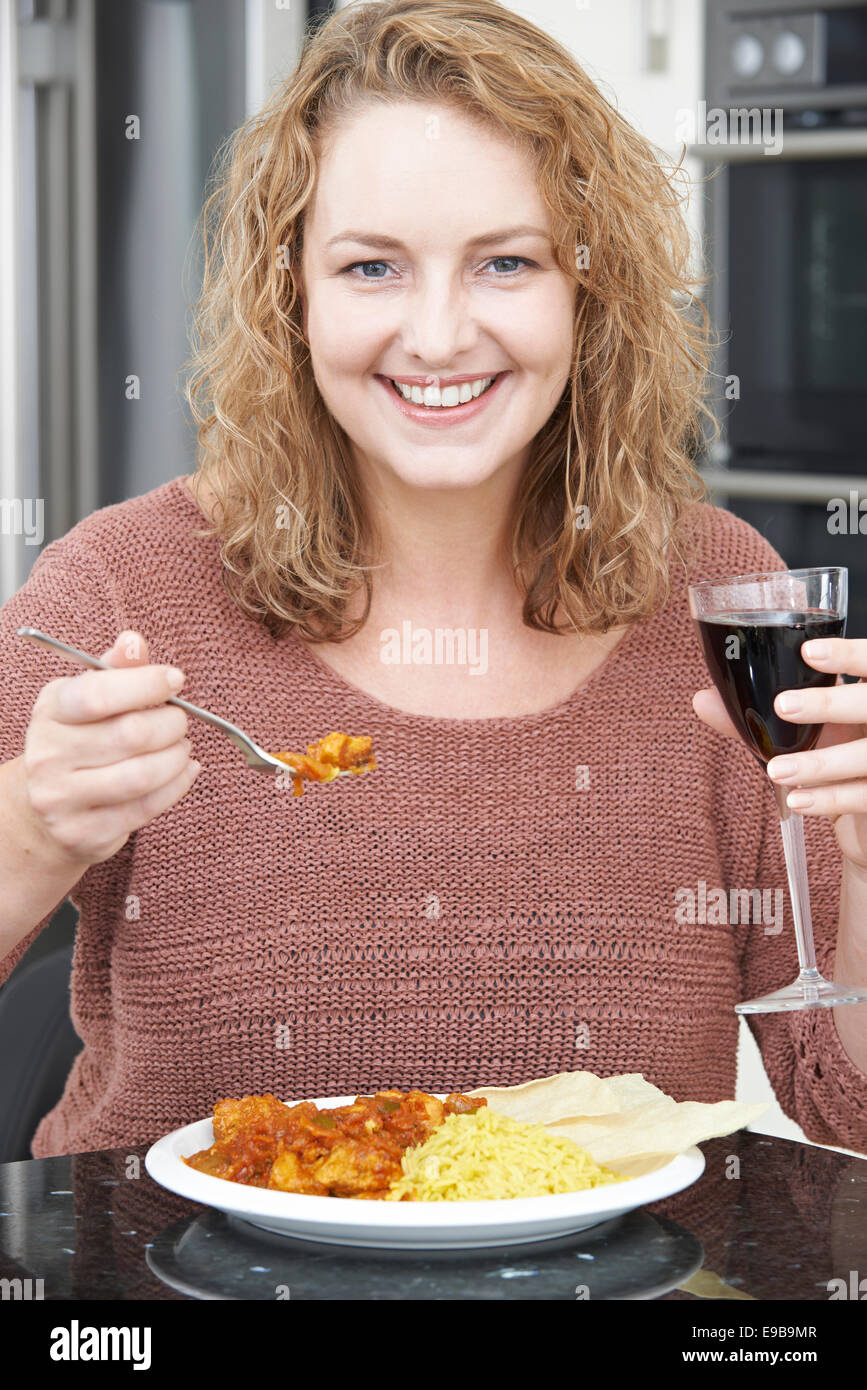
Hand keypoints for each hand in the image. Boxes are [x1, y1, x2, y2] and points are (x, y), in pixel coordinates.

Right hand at [22, 630, 199, 866]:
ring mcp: (63, 798)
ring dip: (176, 757)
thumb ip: (114, 670)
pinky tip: (185, 772)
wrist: (46, 810)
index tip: (175, 680)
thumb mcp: (87, 698)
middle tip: (180, 721)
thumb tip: (134, 641)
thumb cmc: (79, 741)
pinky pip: (146, 808)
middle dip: (171, 724)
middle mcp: (49, 755)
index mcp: (50, 711)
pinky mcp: (86, 832)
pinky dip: (177, 786)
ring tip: (181, 748)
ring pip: (141, 775)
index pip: (98, 693)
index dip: (146, 684)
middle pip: (130, 734)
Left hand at [693, 637, 866, 873]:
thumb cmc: (836, 760)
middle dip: (828, 703)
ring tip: (775, 771)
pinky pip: (862, 795)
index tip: (808, 652)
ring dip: (818, 763)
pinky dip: (828, 799)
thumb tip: (703, 700)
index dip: (847, 655)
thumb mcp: (806, 735)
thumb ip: (760, 719)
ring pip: (864, 756)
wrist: (862, 815)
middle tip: (783, 706)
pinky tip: (797, 801)